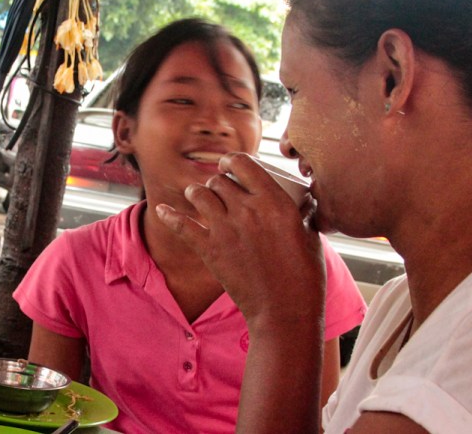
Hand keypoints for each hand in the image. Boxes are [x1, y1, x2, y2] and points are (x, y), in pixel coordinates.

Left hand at [155, 153, 326, 326]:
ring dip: (197, 194)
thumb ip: (301, 214)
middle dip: (217, 182)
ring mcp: (225, 229)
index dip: (231, 161)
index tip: (228, 165)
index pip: (243, 163)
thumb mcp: (310, 235)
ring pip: (199, 195)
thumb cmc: (304, 276)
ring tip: (198, 199)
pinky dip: (169, 215)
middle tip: (219, 191)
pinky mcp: (209, 250)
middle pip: (219, 180)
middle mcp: (246, 209)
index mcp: (274, 201)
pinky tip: (161, 209)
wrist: (284, 310)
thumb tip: (303, 203)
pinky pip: (181, 225)